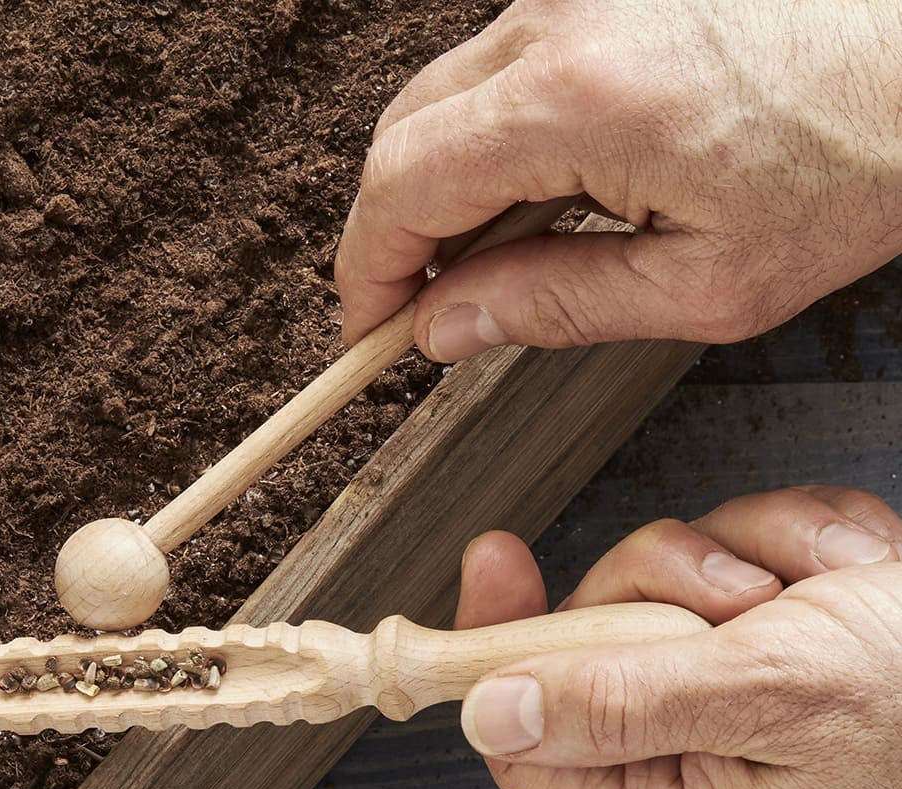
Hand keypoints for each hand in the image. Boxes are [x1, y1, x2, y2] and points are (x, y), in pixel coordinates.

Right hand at [335, 0, 901, 359]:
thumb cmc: (852, 162)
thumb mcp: (702, 285)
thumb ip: (552, 305)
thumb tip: (447, 325)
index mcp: (578, 102)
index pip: (403, 187)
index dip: (368, 268)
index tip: (370, 326)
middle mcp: (558, 21)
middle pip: (404, 135)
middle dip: (391, 232)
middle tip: (419, 306)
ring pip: (446, 101)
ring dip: (442, 189)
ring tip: (487, 262)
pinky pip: (498, 72)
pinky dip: (489, 144)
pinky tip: (534, 197)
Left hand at [456, 486, 901, 788]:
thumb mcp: (769, 693)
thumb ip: (622, 705)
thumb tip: (489, 715)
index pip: (533, 743)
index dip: (500, 654)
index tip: (495, 565)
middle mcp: (699, 740)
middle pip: (594, 635)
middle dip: (659, 582)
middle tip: (739, 596)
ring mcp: (733, 670)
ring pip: (662, 573)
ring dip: (742, 551)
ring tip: (821, 583)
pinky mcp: (767, 616)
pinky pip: (730, 538)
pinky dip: (789, 531)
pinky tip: (845, 565)